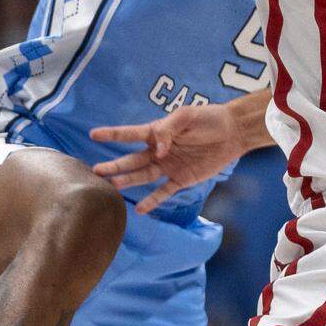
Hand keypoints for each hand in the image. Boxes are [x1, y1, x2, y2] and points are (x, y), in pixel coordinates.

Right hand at [90, 104, 249, 213]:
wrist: (232, 132)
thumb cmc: (208, 118)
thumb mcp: (186, 116)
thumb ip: (168, 130)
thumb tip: (157, 151)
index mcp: (157, 132)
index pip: (130, 134)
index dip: (113, 134)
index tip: (93, 134)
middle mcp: (158, 151)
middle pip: (132, 160)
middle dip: (115, 165)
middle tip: (96, 171)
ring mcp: (169, 167)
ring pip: (143, 176)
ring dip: (128, 181)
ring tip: (112, 186)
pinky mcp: (181, 179)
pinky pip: (164, 192)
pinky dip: (152, 201)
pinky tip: (139, 209)